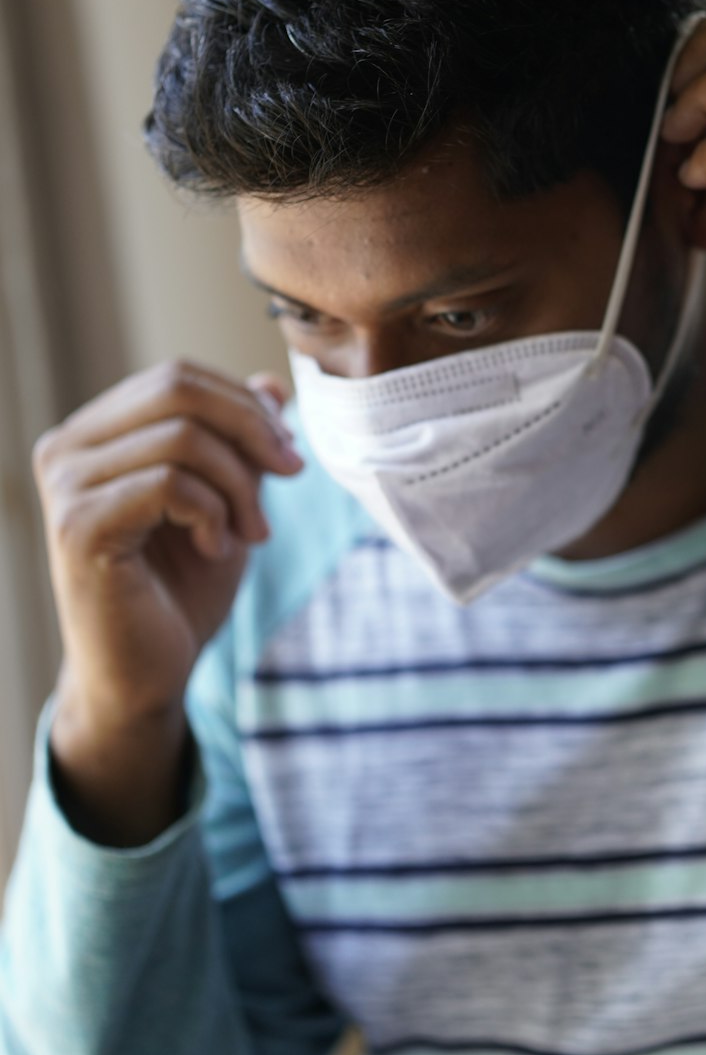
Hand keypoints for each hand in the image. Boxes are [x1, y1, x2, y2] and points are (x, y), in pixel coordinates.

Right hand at [33, 360, 303, 732]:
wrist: (145, 676)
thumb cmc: (179, 590)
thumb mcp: (226, 500)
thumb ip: (238, 442)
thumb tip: (270, 384)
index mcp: (93, 433)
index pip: (177, 378)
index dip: (245, 404)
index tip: (288, 451)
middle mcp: (66, 449)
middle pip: (177, 390)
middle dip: (251, 429)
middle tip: (290, 472)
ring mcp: (66, 486)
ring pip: (181, 438)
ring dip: (238, 484)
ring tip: (251, 531)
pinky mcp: (80, 527)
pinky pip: (169, 484)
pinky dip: (213, 513)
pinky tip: (216, 548)